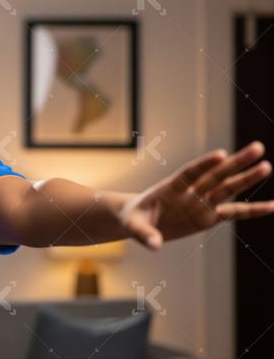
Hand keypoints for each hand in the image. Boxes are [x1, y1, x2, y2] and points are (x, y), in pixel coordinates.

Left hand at [119, 141, 273, 249]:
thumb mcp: (132, 226)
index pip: (189, 173)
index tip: (220, 154)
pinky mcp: (208, 217)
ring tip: (267, 166)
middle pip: (215, 175)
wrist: (137, 221)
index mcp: (170, 188)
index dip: (204, 164)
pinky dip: (252, 211)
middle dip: (235, 163)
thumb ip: (144, 234)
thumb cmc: (133, 218)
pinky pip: (233, 213)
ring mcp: (201, 203)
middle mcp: (190, 192)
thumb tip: (155, 245)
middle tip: (258, 148)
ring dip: (246, 179)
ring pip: (227, 189)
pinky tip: (272, 206)